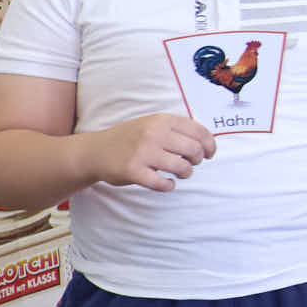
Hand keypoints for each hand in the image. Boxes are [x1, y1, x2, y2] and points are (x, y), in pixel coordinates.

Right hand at [94, 112, 216, 192]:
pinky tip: (167, 183)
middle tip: (192, 164)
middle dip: (197, 160)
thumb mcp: (152, 124)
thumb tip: (206, 143)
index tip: (210, 154)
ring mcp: (143, 153)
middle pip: (193, 150)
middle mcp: (153, 134)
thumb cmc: (131, 139)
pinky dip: (169, 186)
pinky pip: (162, 183)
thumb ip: (176, 129)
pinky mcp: (133, 171)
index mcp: (161, 120)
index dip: (210, 145)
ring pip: (182, 167)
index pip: (198, 131)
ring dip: (186, 173)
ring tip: (180, 173)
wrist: (96, 151)